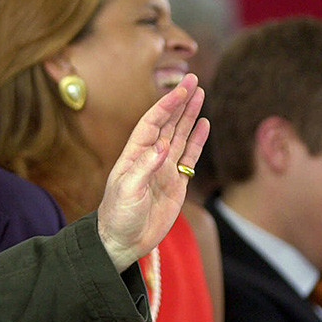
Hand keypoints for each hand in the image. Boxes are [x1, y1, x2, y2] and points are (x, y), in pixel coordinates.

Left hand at [97, 73, 208, 270]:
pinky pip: (189, 157)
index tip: (182, 88)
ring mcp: (164, 169)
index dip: (167, 105)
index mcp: (134, 155)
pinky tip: (204, 124)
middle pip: (168, 123)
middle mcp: (150, 157)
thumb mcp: (127, 191)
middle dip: (180, 101)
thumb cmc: (118, 216)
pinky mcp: (176, 184)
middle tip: (194, 79)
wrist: (122, 241)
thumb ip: (144, 168)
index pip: (153, 123)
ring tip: (201, 94)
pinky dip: (197, 140)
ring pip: (180, 136)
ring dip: (190, 115)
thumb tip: (163, 148)